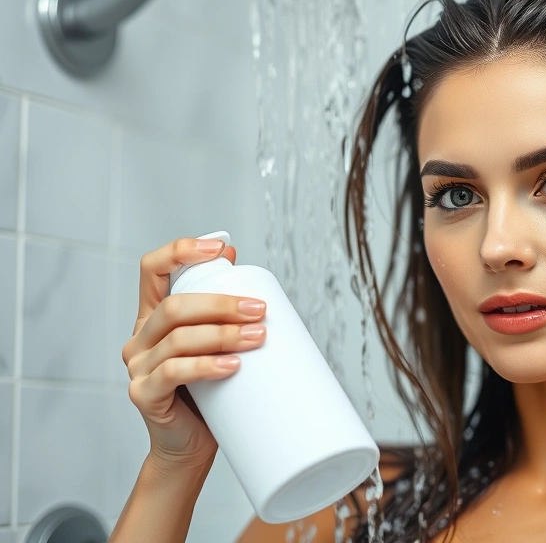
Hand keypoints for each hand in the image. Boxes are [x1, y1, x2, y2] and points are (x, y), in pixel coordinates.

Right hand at [122, 238, 266, 469]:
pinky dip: (207, 366)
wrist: (192, 446)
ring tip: (258, 337)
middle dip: (221, 303)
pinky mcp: (144, 395)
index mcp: (153, 317)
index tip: (219, 248)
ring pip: (178, 338)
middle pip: (175, 306)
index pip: (152, 269)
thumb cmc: (210, 392)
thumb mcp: (217, 343)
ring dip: (223, 334)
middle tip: (259, 309)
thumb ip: (220, 304)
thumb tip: (233, 253)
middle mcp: (139, 337)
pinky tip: (233, 366)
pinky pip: (174, 373)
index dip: (181, 252)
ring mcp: (137, 367)